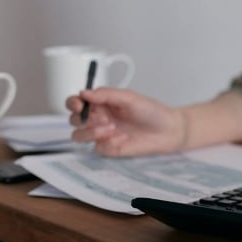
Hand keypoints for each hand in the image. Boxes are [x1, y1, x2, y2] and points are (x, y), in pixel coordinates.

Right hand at [66, 88, 183, 156]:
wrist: (168, 131)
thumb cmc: (151, 111)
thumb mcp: (129, 98)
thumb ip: (106, 94)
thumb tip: (83, 93)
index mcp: (101, 103)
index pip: (76, 102)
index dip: (73, 103)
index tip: (79, 105)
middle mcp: (98, 118)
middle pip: (73, 119)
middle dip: (83, 118)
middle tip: (104, 118)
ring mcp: (102, 135)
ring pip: (78, 135)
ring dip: (90, 132)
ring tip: (111, 127)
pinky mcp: (109, 149)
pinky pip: (98, 148)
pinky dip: (108, 142)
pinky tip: (123, 138)